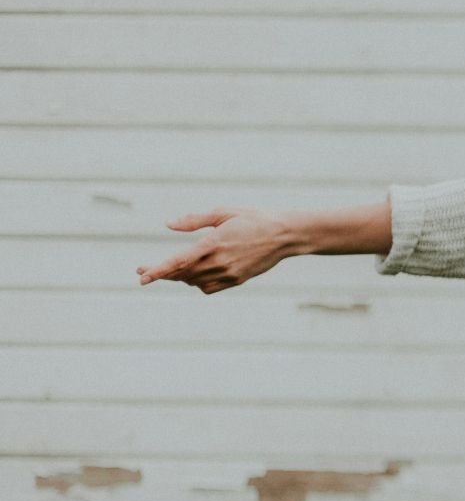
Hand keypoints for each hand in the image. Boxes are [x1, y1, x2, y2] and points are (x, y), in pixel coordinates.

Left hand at [137, 206, 292, 292]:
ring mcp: (229, 273)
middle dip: (161, 273)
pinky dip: (196, 283)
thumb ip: (194, 220)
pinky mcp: (236, 280)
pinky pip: (208, 288)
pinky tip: (195, 274)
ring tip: (173, 269)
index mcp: (214, 243)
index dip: (158, 270)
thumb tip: (169, 224)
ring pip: (193, 282)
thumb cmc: (254, 219)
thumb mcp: (224, 212)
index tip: (142, 276)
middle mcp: (220, 262)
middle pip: (182, 274)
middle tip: (144, 270)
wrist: (285, 236)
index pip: (179, 261)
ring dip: (179, 277)